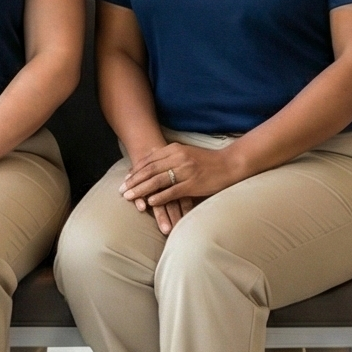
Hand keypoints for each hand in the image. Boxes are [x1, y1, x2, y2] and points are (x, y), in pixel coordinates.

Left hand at [121, 140, 237, 234]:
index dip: (136, 170)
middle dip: (133, 181)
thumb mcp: (186, 152)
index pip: (149, 160)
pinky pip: (172, 191)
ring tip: (130, 197)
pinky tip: (150, 202)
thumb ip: (170, 156)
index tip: (126, 179)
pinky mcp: (192, 184)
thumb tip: (152, 163)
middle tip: (121, 190)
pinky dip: (159, 197)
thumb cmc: (207, 160)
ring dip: (141, 190)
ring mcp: (185, 171)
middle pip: (149, 170)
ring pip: (157, 181)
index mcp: (175, 149)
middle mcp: (178, 158)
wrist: (230, 164)